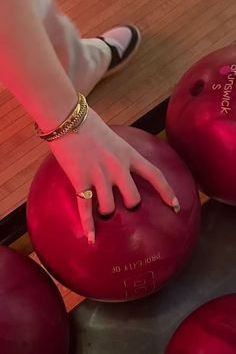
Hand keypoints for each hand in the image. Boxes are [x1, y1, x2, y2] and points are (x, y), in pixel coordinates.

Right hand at [49, 108, 179, 243]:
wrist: (67, 118)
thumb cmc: (88, 124)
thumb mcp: (113, 137)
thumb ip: (120, 154)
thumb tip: (122, 165)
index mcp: (129, 154)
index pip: (155, 175)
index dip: (167, 192)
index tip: (175, 206)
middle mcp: (118, 168)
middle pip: (133, 200)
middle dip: (130, 207)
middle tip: (124, 206)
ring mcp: (99, 176)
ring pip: (109, 208)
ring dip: (106, 213)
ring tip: (101, 212)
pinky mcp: (80, 181)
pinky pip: (85, 209)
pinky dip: (89, 226)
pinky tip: (91, 239)